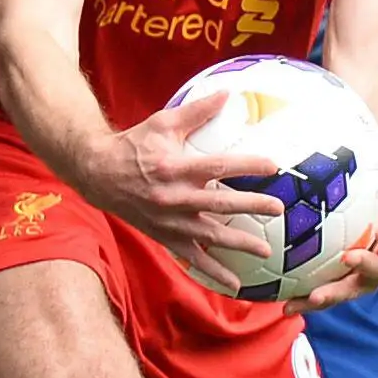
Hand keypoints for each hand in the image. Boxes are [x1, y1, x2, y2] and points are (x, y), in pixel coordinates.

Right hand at [85, 91, 283, 266]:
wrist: (98, 173)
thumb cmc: (133, 145)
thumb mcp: (163, 123)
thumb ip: (196, 111)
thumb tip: (226, 93)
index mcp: (175, 167)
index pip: (218, 166)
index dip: (247, 166)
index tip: (273, 166)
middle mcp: (173, 196)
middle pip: (220, 203)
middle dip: (252, 206)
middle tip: (279, 209)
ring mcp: (168, 221)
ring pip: (209, 235)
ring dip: (238, 243)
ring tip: (266, 250)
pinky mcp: (163, 236)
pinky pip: (191, 257)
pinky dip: (212, 270)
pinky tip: (234, 283)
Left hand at [288, 169, 377, 313]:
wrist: (372, 233)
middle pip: (376, 273)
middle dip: (364, 266)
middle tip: (348, 257)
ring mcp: (360, 282)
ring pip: (347, 291)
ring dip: (330, 295)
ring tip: (312, 297)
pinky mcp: (339, 289)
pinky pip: (324, 298)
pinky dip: (306, 303)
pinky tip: (287, 306)